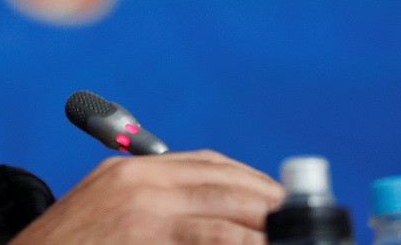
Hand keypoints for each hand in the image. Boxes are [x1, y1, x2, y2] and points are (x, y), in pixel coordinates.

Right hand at [11, 149, 284, 243]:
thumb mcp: (104, 209)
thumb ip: (147, 202)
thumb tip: (204, 212)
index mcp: (130, 169)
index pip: (206, 163)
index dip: (249, 179)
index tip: (275, 197)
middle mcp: (139, 181)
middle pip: (223, 182)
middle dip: (267, 201)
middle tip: (297, 221)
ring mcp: (143, 213)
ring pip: (225, 213)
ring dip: (264, 226)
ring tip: (290, 239)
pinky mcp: (146, 240)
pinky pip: (212, 240)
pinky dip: (242, 244)